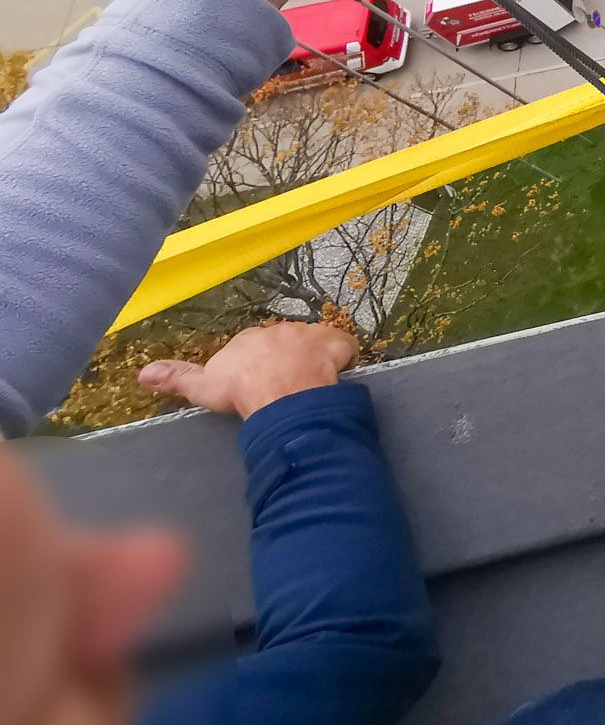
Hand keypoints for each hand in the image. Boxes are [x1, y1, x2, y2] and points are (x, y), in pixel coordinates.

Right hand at [138, 321, 357, 421]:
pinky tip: (340, 372)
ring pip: (312, 344)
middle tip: (285, 385)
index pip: (252, 348)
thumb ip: (175, 378)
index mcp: (247, 339)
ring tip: (310, 383)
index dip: (257, 365)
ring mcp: (309, 334)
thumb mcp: (202, 387)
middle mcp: (278, 330)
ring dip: (312, 359)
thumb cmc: (240, 391)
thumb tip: (141, 373)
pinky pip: (343, 346)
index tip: (258, 382)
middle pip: (283, 344)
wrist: (280, 393)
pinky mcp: (336, 342)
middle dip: (285, 360)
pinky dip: (343, 356)